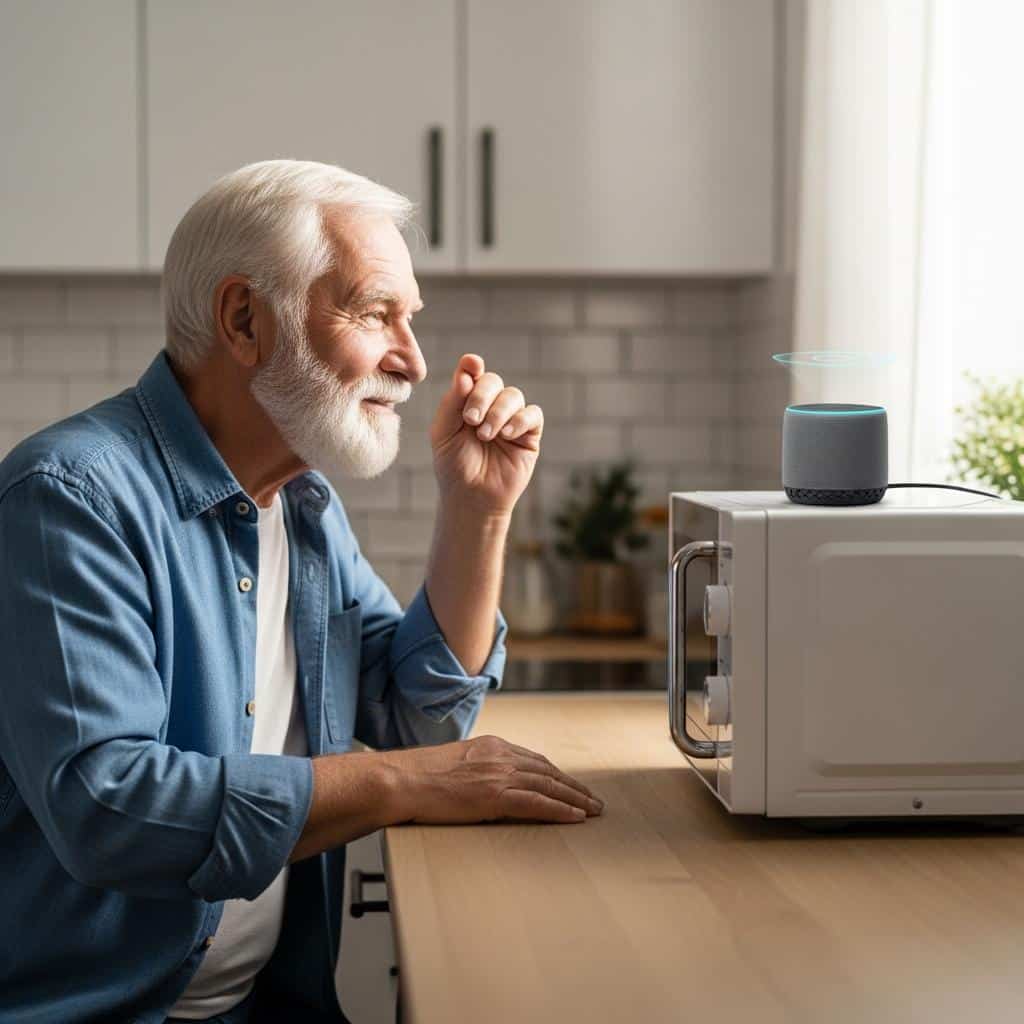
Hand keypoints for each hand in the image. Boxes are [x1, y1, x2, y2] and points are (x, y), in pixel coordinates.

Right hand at [381, 734, 603, 824]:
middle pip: (548, 771)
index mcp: (492, 746)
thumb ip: (477, 769)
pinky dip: (560, 810)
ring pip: (549, 786)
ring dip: (575, 799)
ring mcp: (499, 774)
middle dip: (573, 786)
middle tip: (593, 800)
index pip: (534, 760)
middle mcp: (500, 756)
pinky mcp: (495, 795)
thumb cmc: (419, 777)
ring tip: (592, 810)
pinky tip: (575, 817)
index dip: (557, 774)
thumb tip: (485, 784)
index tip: (571, 784)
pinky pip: (536, 803)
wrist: (401, 780)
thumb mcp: (455, 764)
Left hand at [429, 353, 543, 516]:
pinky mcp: (529, 435)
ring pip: (514, 396)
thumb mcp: (443, 432)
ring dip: (498, 412)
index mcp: (467, 402)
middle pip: (493, 381)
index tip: (472, 365)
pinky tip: (506, 434)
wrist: (471, 498)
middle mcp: (490, 406)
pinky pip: (532, 414)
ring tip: (486, 435)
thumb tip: (467, 369)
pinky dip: (520, 420)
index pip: (472, 374)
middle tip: (470, 420)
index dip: (472, 366)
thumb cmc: (453, 466)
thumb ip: (452, 401)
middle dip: (482, 396)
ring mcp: (511, 419)